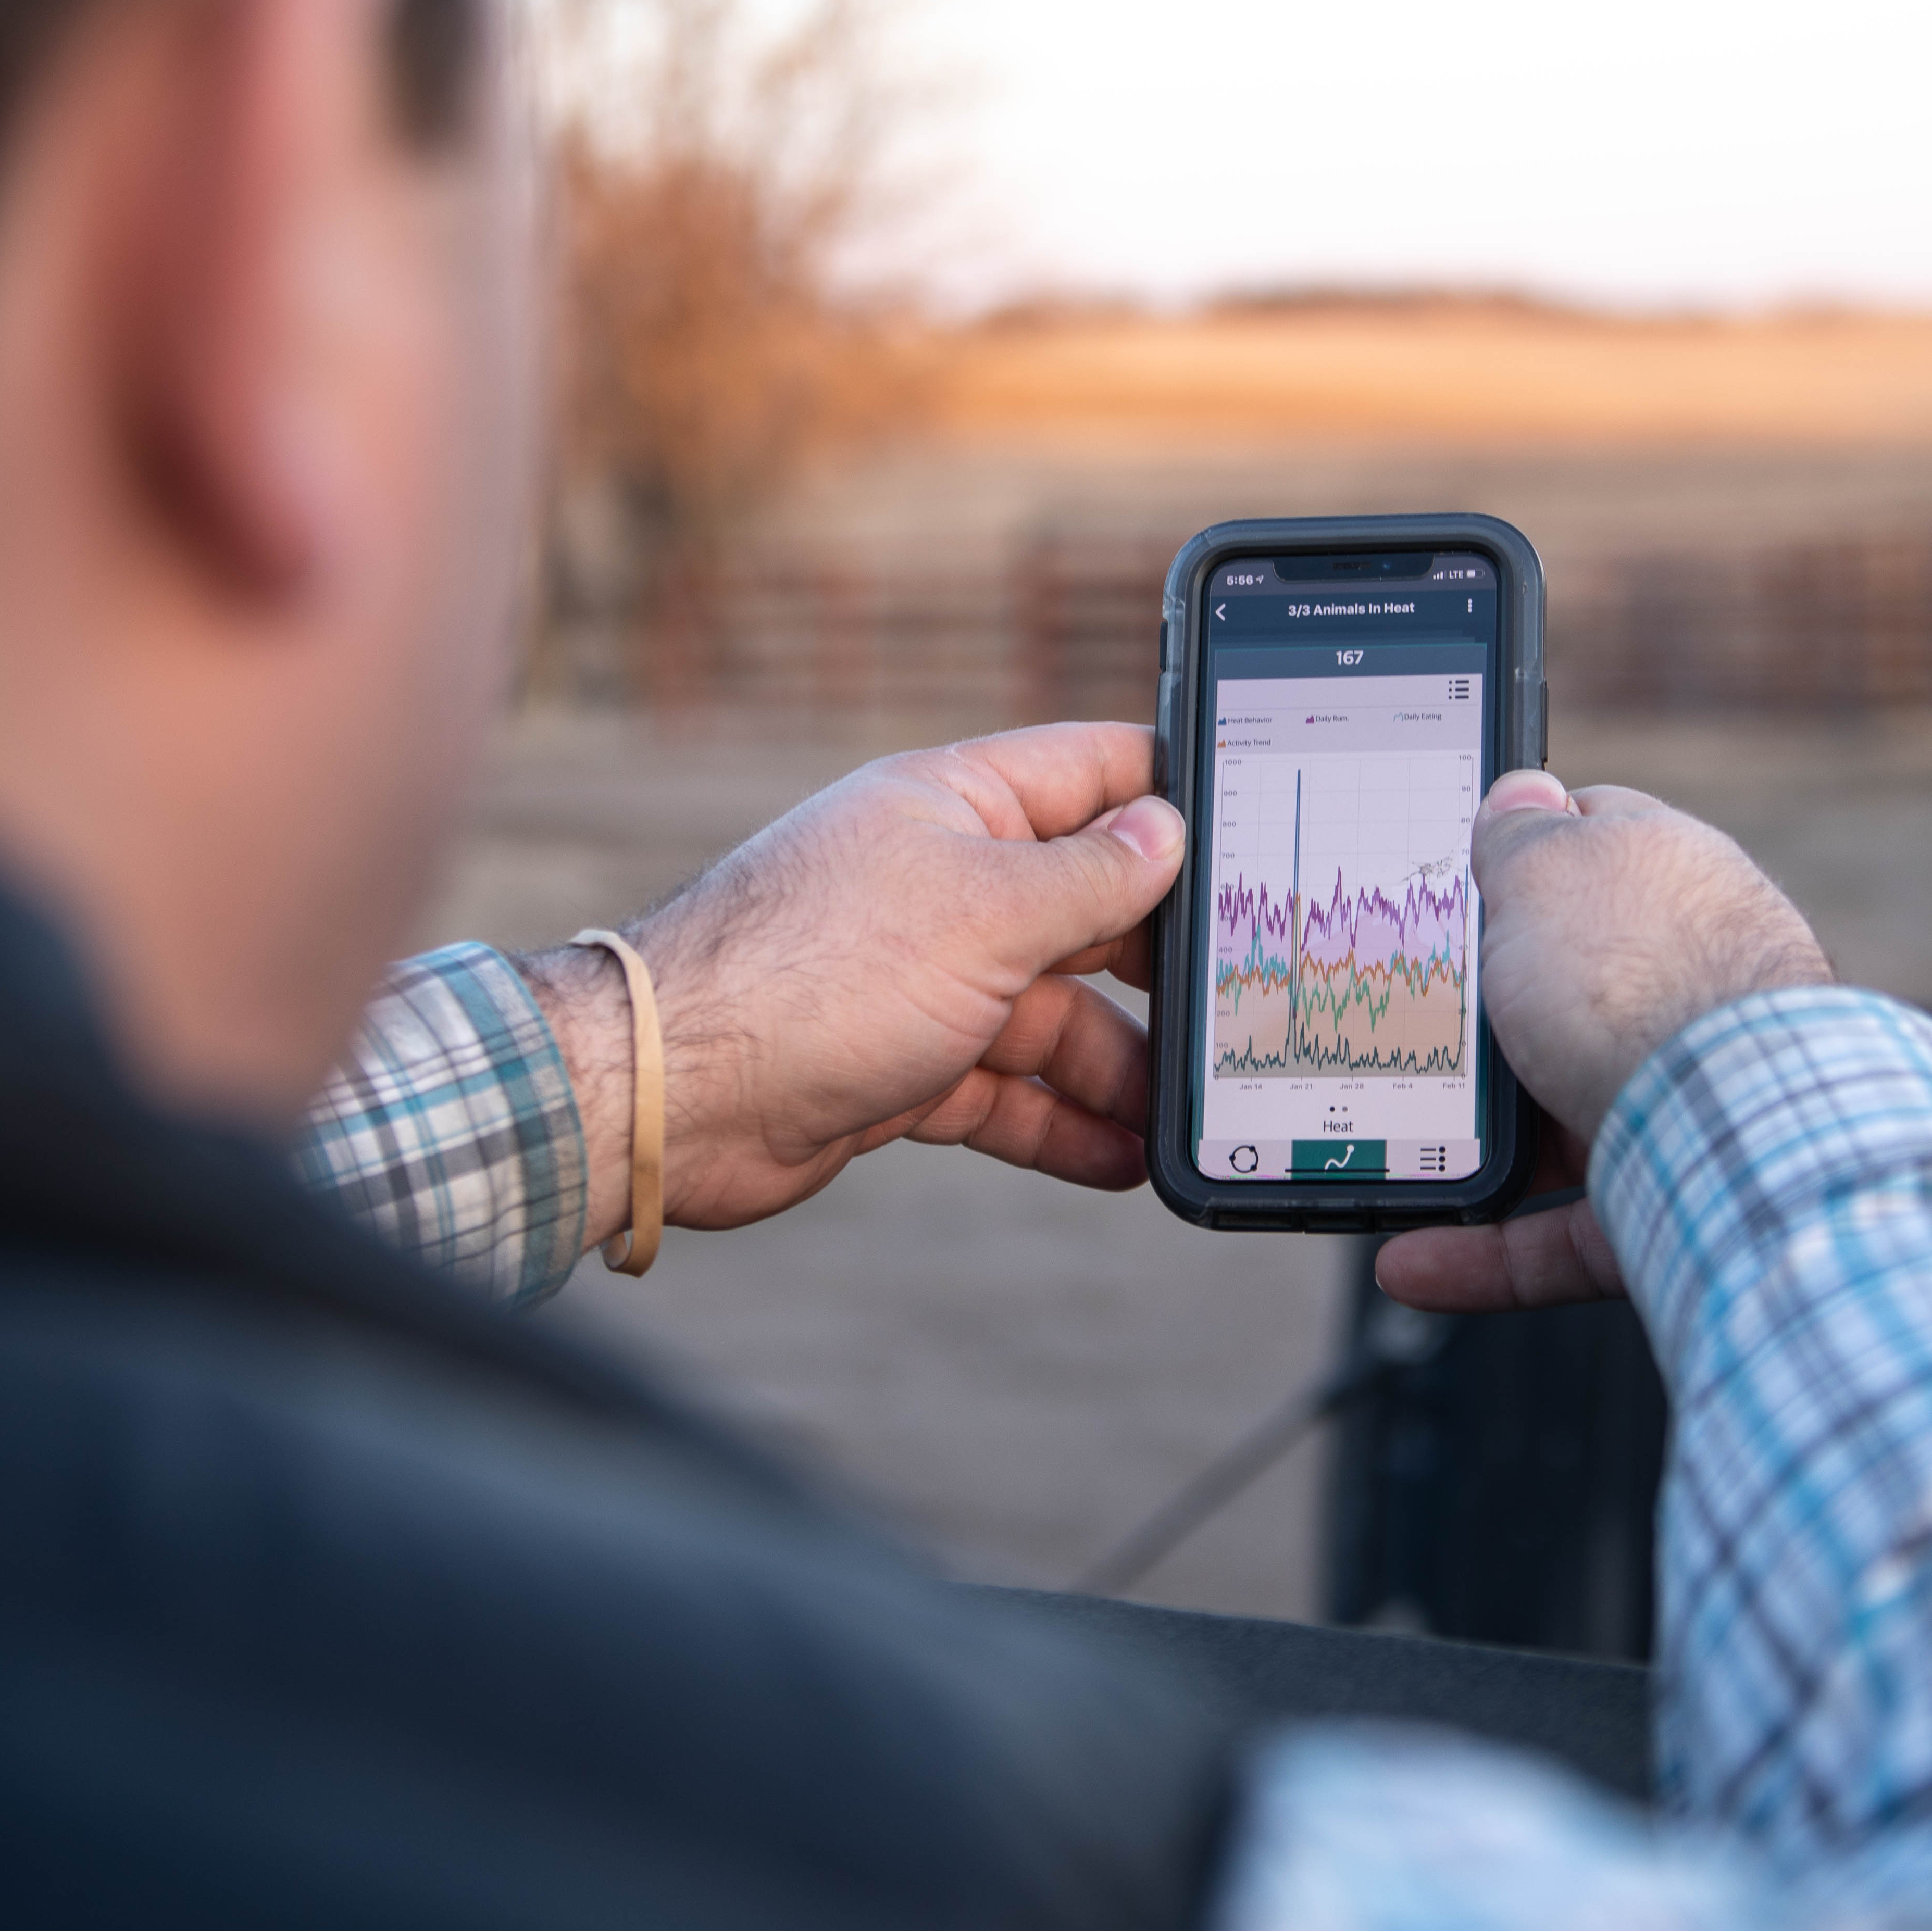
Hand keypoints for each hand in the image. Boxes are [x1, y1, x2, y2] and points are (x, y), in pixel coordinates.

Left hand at [518, 723, 1181, 1238]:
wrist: (674, 1096)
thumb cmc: (812, 975)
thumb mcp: (983, 911)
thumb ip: (1088, 873)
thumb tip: (1167, 826)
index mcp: (958, 807)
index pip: (1096, 773)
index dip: (1177, 796)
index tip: (1257, 835)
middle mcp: (944, 883)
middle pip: (1088, 910)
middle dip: (1161, 967)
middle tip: (1237, 1010)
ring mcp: (923, 977)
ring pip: (1054, 1016)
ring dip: (1119, 1068)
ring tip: (1184, 1116)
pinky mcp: (902, 1063)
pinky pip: (1006, 1091)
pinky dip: (1061, 1123)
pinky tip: (1120, 1157)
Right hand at [1376, 769, 1829, 1312]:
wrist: (1734, 1127)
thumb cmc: (1635, 980)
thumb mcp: (1545, 867)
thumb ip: (1521, 831)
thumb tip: (1521, 793)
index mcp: (1669, 882)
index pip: (1586, 850)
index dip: (1511, 861)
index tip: (1444, 893)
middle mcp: (1685, 985)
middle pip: (1561, 994)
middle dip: (1482, 1022)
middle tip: (1400, 1026)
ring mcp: (1682, 1094)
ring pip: (1555, 1120)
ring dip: (1469, 1142)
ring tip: (1388, 1149)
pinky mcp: (1669, 1197)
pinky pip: (1558, 1231)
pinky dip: (1485, 1250)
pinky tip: (1412, 1260)